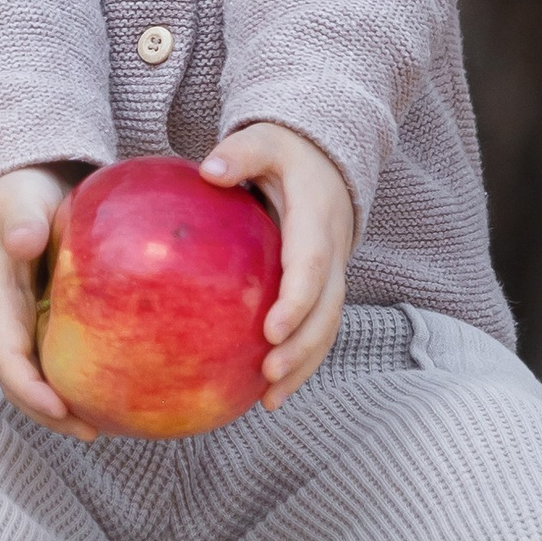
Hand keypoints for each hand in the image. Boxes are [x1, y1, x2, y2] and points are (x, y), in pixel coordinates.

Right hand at [0, 165, 99, 437]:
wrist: (27, 183)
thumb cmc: (22, 193)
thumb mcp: (21, 201)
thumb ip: (23, 221)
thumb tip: (26, 241)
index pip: (7, 354)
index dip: (27, 387)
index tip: (57, 408)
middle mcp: (14, 319)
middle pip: (23, 380)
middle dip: (50, 412)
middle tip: (92, 432)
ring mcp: (34, 321)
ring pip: (46, 374)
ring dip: (69, 405)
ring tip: (112, 425)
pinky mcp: (57, 317)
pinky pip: (70, 355)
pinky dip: (89, 378)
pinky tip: (126, 390)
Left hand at [202, 122, 353, 406]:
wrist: (328, 163)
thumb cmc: (286, 154)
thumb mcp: (265, 140)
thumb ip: (241, 153)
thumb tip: (209, 171)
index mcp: (317, 220)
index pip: (310, 267)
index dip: (297, 301)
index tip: (271, 330)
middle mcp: (332, 253)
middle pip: (325, 310)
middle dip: (302, 346)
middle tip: (268, 372)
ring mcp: (332, 276)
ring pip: (326, 329)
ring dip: (303, 366)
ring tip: (269, 399)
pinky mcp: (323, 291)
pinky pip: (317, 332)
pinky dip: (300, 364)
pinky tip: (267, 393)